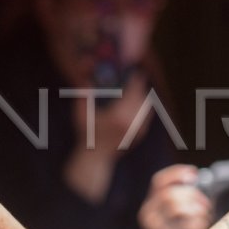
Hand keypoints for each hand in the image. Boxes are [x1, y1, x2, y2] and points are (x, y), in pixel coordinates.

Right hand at [64, 73, 151, 202]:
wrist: (96, 156)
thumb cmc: (86, 134)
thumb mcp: (81, 114)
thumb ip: (83, 95)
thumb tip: (86, 78)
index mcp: (118, 116)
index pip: (133, 92)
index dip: (136, 80)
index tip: (136, 72)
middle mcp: (131, 123)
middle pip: (142, 97)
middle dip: (138, 87)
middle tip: (135, 79)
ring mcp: (138, 129)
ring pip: (146, 106)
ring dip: (141, 97)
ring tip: (134, 91)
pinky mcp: (141, 134)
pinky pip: (147, 115)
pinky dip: (143, 107)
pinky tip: (135, 104)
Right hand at [138, 165, 212, 228]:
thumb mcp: (176, 219)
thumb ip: (181, 200)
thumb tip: (195, 181)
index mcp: (150, 206)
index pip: (159, 180)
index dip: (177, 173)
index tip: (194, 174)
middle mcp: (148, 214)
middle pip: (171, 193)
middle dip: (193, 196)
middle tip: (205, 205)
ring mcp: (154, 227)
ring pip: (179, 207)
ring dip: (197, 212)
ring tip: (203, 221)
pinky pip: (188, 224)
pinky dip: (199, 226)